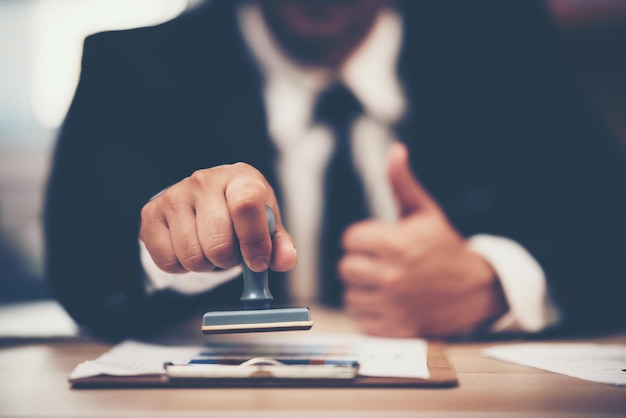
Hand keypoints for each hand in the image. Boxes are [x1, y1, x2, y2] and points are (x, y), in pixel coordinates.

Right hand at [139, 163, 296, 273]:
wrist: (205, 197)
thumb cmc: (241, 210)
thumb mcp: (266, 223)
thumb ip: (279, 243)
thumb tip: (285, 260)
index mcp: (240, 178)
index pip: (246, 204)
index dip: (254, 240)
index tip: (258, 262)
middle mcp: (204, 181)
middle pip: (218, 242)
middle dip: (229, 260)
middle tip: (232, 253)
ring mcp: (174, 195)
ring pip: (192, 256)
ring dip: (206, 264)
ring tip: (211, 248)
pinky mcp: (151, 214)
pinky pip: (168, 261)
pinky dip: (182, 267)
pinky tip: (190, 248)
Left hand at [339, 142, 507, 337]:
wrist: (475, 289)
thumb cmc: (445, 247)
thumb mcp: (425, 212)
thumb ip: (402, 183)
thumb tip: (395, 151)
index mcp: (397, 243)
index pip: (350, 239)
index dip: (362, 238)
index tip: (378, 241)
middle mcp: (392, 275)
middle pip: (346, 267)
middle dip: (359, 262)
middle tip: (379, 262)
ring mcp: (393, 305)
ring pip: (350, 294)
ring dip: (363, 288)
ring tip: (385, 281)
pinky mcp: (395, 328)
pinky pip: (361, 319)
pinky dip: (370, 312)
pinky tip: (388, 301)